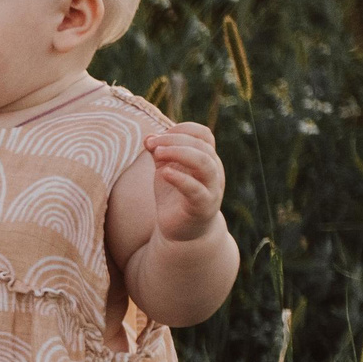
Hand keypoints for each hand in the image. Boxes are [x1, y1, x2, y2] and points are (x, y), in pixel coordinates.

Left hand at [145, 122, 225, 242]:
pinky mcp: (203, 206)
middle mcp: (214, 171)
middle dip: (174, 140)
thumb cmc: (175, 196)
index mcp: (207, 158)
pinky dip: (181, 178)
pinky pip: (196, 190)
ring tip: (158, 153)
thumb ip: (159, 153)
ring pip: (205, 163)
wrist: (183, 232)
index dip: (181, 130)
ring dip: (180, 153)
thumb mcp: (165, 170)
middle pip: (202, 145)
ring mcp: (211, 189)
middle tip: (151, 144)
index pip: (203, 134)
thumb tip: (148, 137)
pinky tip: (164, 173)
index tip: (157, 136)